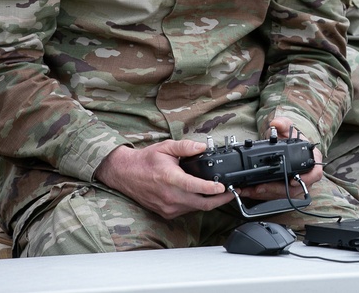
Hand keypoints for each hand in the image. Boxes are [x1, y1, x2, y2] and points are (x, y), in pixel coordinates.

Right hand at [95, 140, 232, 219]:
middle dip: (220, 200)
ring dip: (210, 203)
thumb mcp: (166, 147)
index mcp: (170, 179)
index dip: (211, 188)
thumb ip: (186, 146)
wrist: (125, 174)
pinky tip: (202, 196)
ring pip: (195, 208)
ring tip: (221, 194)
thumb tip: (202, 147)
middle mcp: (169, 196)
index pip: (195, 187)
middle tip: (233, 193)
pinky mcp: (166, 213)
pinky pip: (187, 210)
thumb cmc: (145, 161)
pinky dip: (197, 204)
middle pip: (201, 203)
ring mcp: (168, 207)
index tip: (224, 187)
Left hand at [237, 117, 323, 201]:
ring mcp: (296, 185)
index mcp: (312, 161)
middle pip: (295, 189)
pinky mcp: (284, 190)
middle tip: (261, 187)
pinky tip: (250, 191)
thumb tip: (276, 123)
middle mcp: (306, 175)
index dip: (306, 180)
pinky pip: (275, 196)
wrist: (285, 146)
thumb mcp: (288, 129)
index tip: (293, 181)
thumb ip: (283, 124)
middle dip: (276, 190)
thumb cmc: (292, 139)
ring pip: (283, 195)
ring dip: (266, 194)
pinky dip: (262, 195)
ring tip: (251, 190)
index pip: (315, 174)